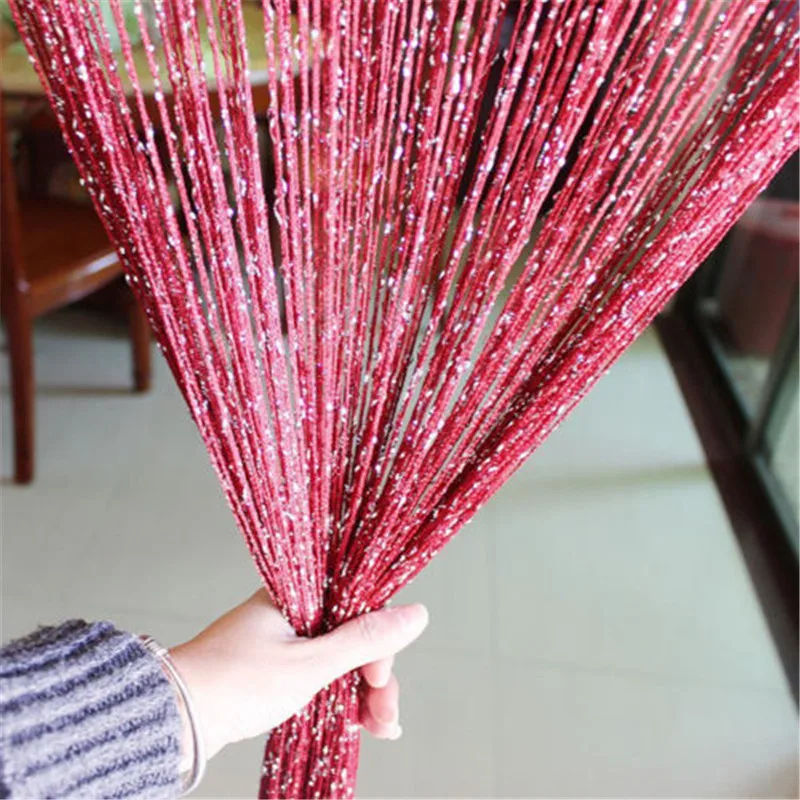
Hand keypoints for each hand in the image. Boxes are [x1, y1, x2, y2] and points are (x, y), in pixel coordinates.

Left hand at [168, 590, 428, 762]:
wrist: (178, 716)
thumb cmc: (237, 682)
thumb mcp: (310, 663)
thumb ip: (365, 639)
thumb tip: (418, 614)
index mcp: (300, 593)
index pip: (359, 603)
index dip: (379, 639)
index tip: (379, 676)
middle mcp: (295, 608)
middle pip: (354, 632)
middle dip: (375, 676)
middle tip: (384, 715)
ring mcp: (286, 636)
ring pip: (341, 655)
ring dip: (362, 690)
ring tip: (377, 727)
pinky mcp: (277, 661)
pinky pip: (322, 669)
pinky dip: (340, 692)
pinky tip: (360, 719)